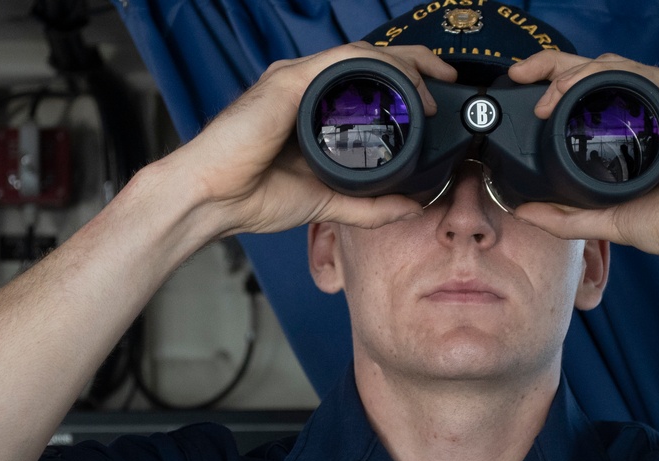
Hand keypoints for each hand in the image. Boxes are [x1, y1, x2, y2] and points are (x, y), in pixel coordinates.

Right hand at [163, 42, 456, 237]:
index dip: (407, 82)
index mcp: (313, 109)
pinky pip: (341, 62)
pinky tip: (401, 85)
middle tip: (447, 79)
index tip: (435, 99)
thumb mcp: (327, 202)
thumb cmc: (254, 196)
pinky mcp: (288, 82)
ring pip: (362, 55)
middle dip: (416, 63)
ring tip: (431, 86)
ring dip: (403, 65)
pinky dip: (377, 68)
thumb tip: (410, 207)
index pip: (367, 82)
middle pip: (370, 60)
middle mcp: (306, 88)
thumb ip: (369, 206)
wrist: (211, 200)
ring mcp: (297, 80)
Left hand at [507, 52, 658, 265]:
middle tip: (521, 74)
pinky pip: (637, 72)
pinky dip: (602, 76)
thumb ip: (566, 218)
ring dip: (571, 74)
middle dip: (551, 66)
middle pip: (594, 73)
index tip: (525, 99)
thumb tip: (524, 211)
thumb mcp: (611, 220)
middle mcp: (649, 110)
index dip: (554, 92)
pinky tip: (577, 92)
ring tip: (546, 97)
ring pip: (611, 67)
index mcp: (634, 134)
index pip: (588, 100)